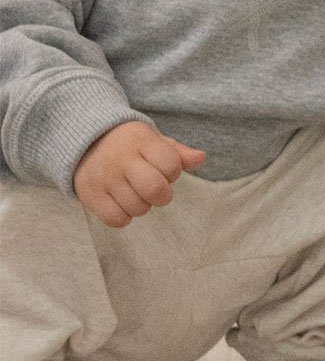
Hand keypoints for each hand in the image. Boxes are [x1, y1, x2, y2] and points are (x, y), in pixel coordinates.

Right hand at [73, 121, 205, 228]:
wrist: (87, 141)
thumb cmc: (130, 145)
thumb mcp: (154, 141)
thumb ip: (178, 152)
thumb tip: (201, 158)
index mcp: (141, 141)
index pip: (171, 165)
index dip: (173, 173)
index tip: (164, 170)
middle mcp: (120, 158)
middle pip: (154, 189)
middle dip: (162, 196)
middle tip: (154, 190)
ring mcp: (103, 177)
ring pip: (137, 208)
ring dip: (142, 206)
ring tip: (134, 192)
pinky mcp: (89, 194)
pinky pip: (116, 219)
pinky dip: (124, 217)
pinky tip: (121, 203)